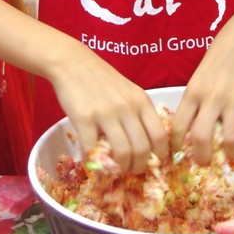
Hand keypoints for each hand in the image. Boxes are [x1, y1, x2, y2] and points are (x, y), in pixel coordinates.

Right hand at [50, 46, 167, 173]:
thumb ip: (138, 114)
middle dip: (139, 167)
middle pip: (143, 149)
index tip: (152, 164)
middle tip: (131, 171)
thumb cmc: (102, 79)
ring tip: (114, 169)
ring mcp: (106, 113)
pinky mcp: (84, 118)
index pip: (160, 136)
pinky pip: (92, 148)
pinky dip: (93, 162)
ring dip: (120, 168)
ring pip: (123, 152)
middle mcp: (128, 108)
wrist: (73, 63)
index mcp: (142, 102)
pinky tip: (90, 162)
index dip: (159, 156)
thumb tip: (145, 147)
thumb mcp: (129, 92)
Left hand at [171, 18, 233, 164]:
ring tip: (230, 157)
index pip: (179, 127)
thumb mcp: (198, 77)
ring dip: (229, 154)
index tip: (178, 155)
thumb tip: (190, 130)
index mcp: (193, 92)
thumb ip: (195, 101)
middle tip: (204, 164)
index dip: (176, 146)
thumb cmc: (219, 58)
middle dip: (201, 158)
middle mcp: (212, 98)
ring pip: (230, 140)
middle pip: (201, 139)